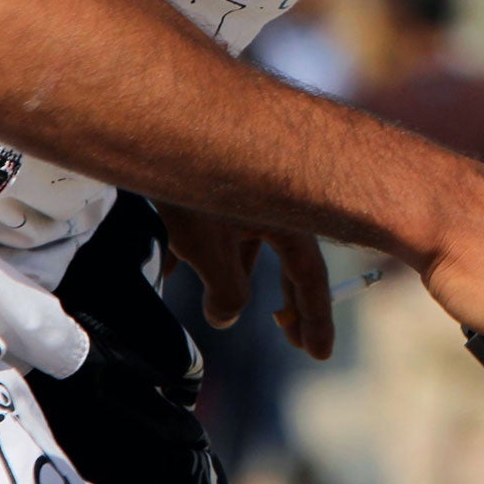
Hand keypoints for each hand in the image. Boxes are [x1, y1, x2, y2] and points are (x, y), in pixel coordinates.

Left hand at [155, 201, 336, 359]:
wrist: (164, 129)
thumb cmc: (193, 188)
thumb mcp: (211, 250)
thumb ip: (225, 292)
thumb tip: (225, 317)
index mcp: (289, 222)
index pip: (311, 277)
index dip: (316, 318)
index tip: (319, 354)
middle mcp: (275, 208)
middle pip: (289, 262)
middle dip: (289, 302)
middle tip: (294, 338)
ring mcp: (247, 196)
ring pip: (249, 244)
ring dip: (235, 277)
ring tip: (215, 309)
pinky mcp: (218, 186)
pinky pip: (221, 227)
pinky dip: (206, 253)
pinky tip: (173, 267)